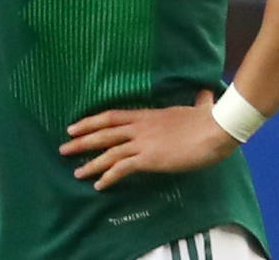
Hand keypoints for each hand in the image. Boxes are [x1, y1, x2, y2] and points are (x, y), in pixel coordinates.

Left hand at [60, 89, 238, 189]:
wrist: (215, 129)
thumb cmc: (209, 119)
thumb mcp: (201, 107)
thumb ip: (199, 101)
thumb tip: (206, 93)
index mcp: (149, 114)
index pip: (113, 115)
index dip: (92, 121)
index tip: (75, 126)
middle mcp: (141, 127)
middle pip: (104, 132)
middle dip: (81, 141)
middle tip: (63, 148)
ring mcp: (143, 142)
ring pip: (109, 152)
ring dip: (91, 163)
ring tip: (76, 173)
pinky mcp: (149, 158)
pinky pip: (122, 168)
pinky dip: (108, 177)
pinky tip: (100, 185)